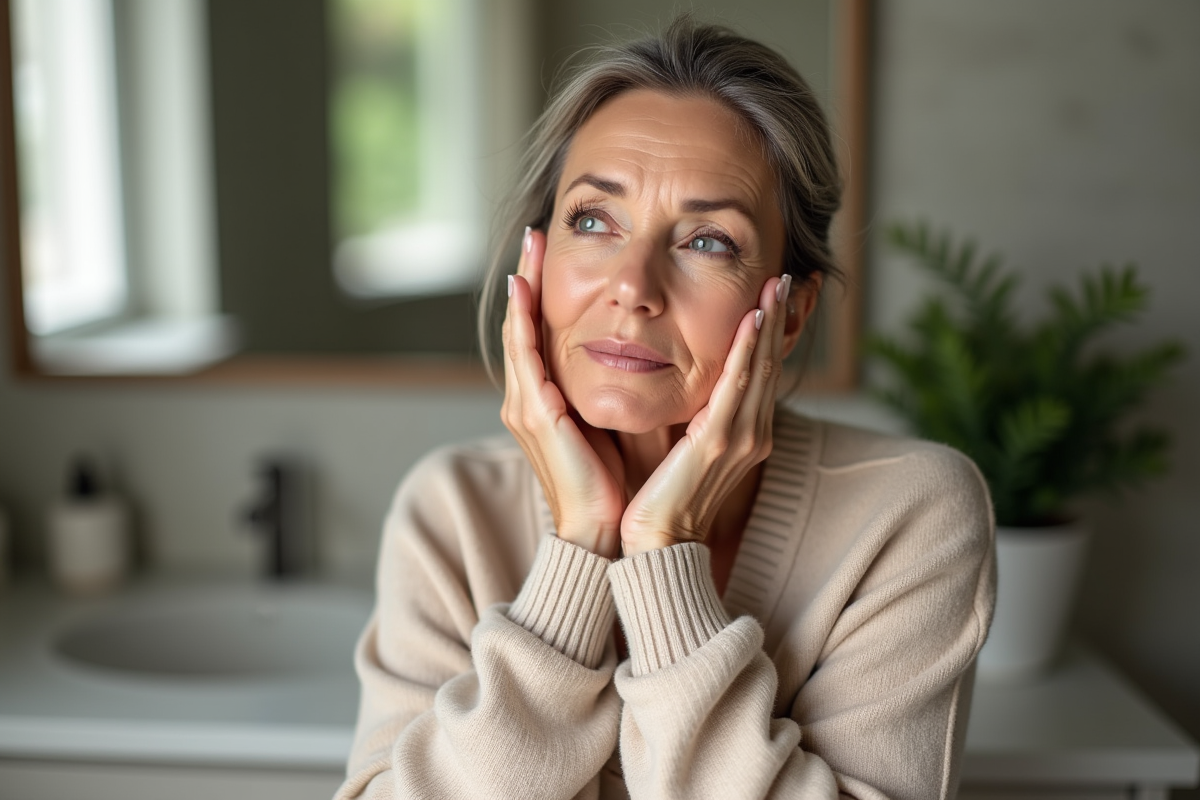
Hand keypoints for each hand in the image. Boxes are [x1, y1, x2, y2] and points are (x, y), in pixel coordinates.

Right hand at [501, 227, 626, 558]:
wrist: (605, 531)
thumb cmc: (614, 484)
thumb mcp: (613, 424)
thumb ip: (614, 391)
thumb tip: (644, 358)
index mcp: (546, 402)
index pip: (540, 335)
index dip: (542, 293)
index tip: (550, 253)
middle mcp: (527, 400)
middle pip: (522, 325)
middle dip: (527, 277)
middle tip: (533, 233)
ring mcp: (526, 406)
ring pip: (518, 332)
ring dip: (524, 285)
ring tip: (529, 245)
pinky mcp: (535, 415)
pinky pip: (524, 355)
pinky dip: (521, 318)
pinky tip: (523, 286)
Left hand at [619, 273, 791, 555]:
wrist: (656, 545)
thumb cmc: (659, 500)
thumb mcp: (681, 449)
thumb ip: (691, 417)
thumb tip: (683, 388)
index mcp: (745, 435)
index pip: (760, 373)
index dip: (769, 334)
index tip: (773, 297)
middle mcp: (752, 434)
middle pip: (769, 364)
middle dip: (778, 319)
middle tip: (786, 277)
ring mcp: (741, 438)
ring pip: (759, 368)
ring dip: (768, 323)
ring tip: (775, 285)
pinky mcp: (719, 442)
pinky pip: (737, 386)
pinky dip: (746, 350)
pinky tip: (752, 320)